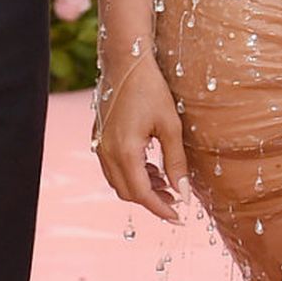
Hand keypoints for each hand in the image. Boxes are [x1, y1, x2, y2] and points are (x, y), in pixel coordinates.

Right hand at [93, 53, 188, 223]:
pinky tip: (150, 167)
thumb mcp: (171, 126)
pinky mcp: (98, 137)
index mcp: (124, 151)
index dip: (160, 209)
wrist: (125, 62)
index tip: (178, 217)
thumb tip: (183, 195)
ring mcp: (98, 145)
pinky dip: (130, 174)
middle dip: (151, 201)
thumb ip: (176, 163)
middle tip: (176, 200)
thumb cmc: (151, 90)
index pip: (141, 194)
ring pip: (117, 182)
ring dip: (141, 188)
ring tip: (166, 183)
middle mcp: (105, 152)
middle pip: (127, 193)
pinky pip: (111, 167)